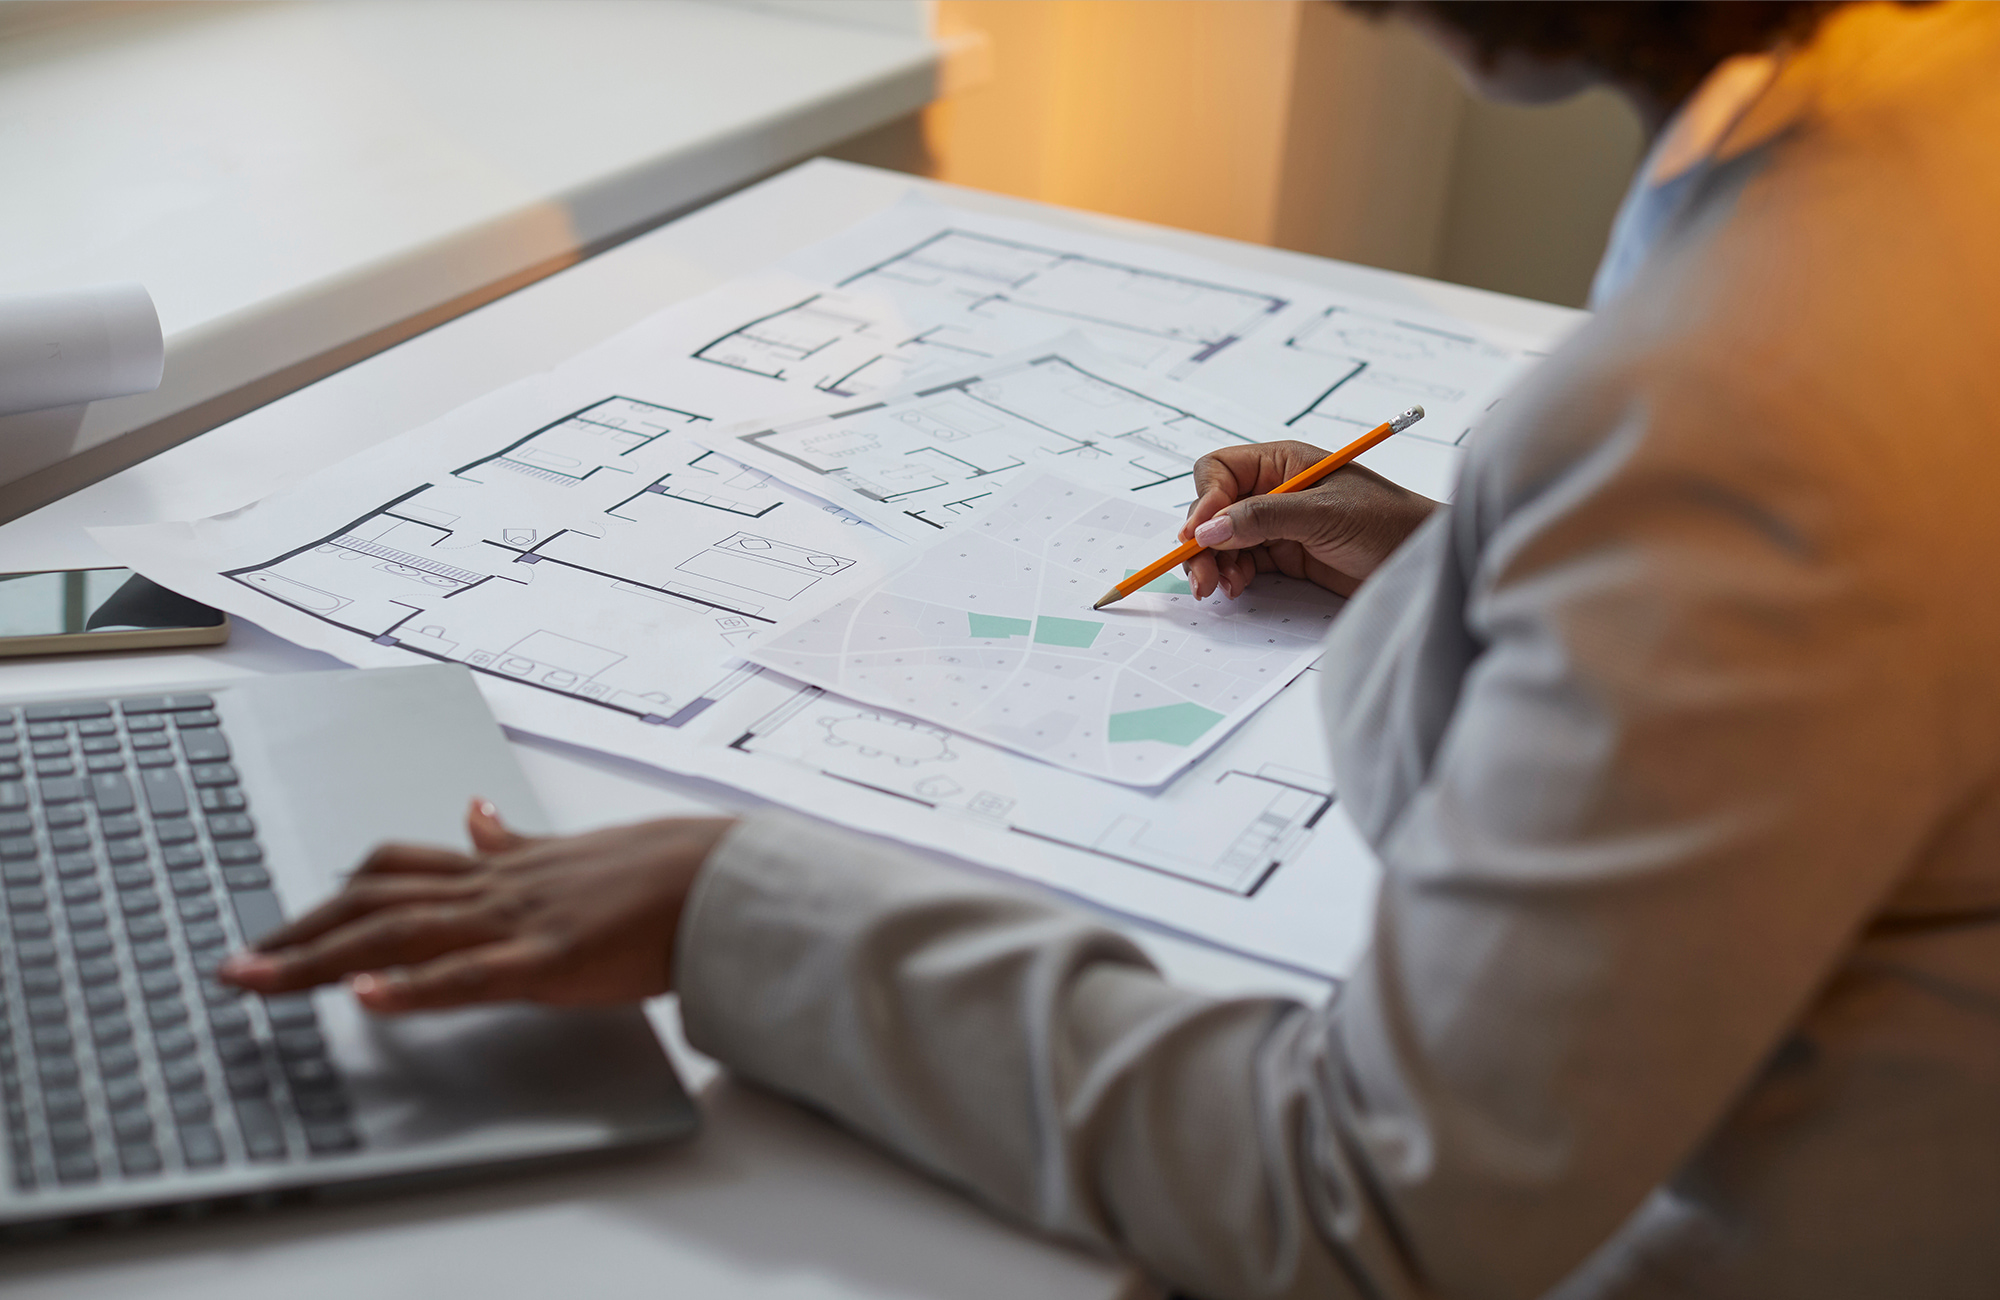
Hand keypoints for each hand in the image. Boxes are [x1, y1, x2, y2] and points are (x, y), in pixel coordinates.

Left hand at [218, 800, 736, 1013]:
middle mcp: (496, 887)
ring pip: (399, 933)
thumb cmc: (663, 868)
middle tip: (237, 965)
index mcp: (503, 867)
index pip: (396, 870)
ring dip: (319, 959)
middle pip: (373, 901)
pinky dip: (411, 988)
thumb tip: (476, 814)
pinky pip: (467, 975)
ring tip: (258, 981)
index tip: (281, 925)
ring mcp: (517, 921)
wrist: (719, 875)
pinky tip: (365, 999)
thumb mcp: (574, 847)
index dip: (331, 897)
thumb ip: (516, 842)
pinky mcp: (548, 960)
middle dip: (297, 935)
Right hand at [1180, 441, 1437, 599]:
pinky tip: (1236, 588)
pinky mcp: (1285, 555)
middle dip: (1202, 541)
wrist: (1421, 561)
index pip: (1220, 472)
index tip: (1199, 535)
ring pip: (1224, 540)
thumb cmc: (1386, 522)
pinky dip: (1233, 575)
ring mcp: (1278, 524)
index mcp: (1282, 463)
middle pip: (1215, 509)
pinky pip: (1243, 562)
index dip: (1205, 501)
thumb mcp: (1322, 515)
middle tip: (1200, 575)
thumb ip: (1263, 518)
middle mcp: (1274, 489)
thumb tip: (1208, 530)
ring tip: (1219, 588)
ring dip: (1214, 562)